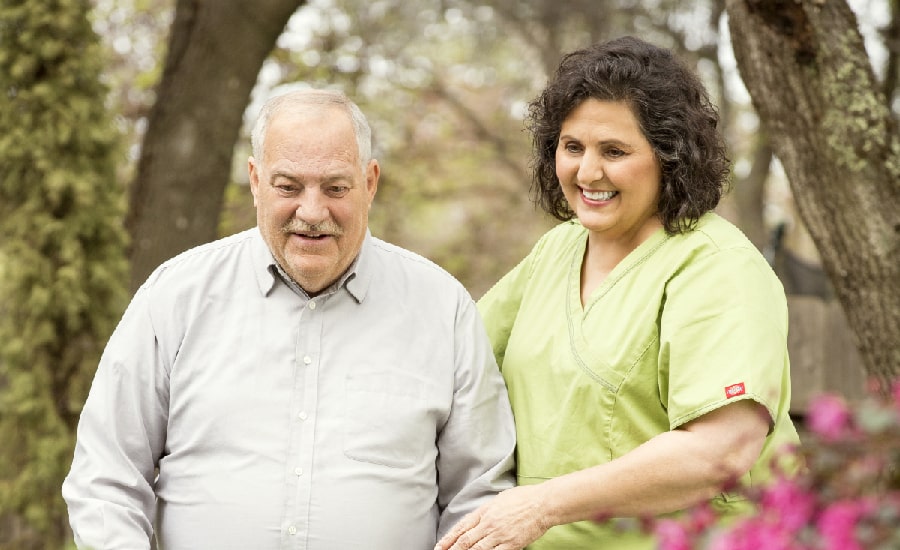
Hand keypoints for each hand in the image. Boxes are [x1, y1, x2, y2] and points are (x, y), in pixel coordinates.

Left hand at [435, 485, 550, 549]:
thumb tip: (478, 518)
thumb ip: (487, 510)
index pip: (461, 527)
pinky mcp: (511, 544)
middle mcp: (489, 523)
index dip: (448, 538)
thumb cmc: (523, 498)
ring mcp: (500, 535)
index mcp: (485, 511)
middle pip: (465, 541)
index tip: (439, 546)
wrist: (542, 503)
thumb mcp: (499, 499)